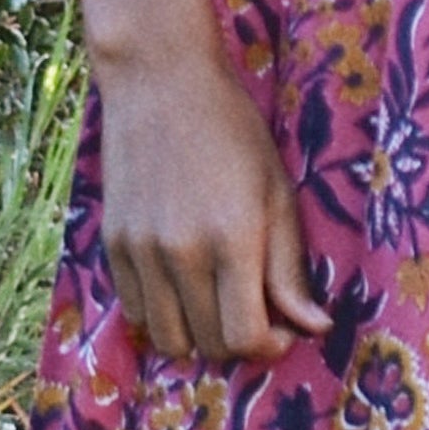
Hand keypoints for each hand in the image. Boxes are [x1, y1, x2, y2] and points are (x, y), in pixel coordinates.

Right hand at [96, 43, 329, 367]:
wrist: (160, 83)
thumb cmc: (233, 132)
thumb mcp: (278, 194)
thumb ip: (290, 268)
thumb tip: (315, 328)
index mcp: (234, 239)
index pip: (246, 336)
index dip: (271, 346)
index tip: (284, 329)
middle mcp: (181, 253)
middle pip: (209, 344)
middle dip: (239, 342)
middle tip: (255, 313)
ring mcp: (141, 251)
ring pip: (167, 339)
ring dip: (198, 337)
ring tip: (218, 305)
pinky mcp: (113, 245)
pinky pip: (136, 313)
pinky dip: (162, 316)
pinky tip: (184, 287)